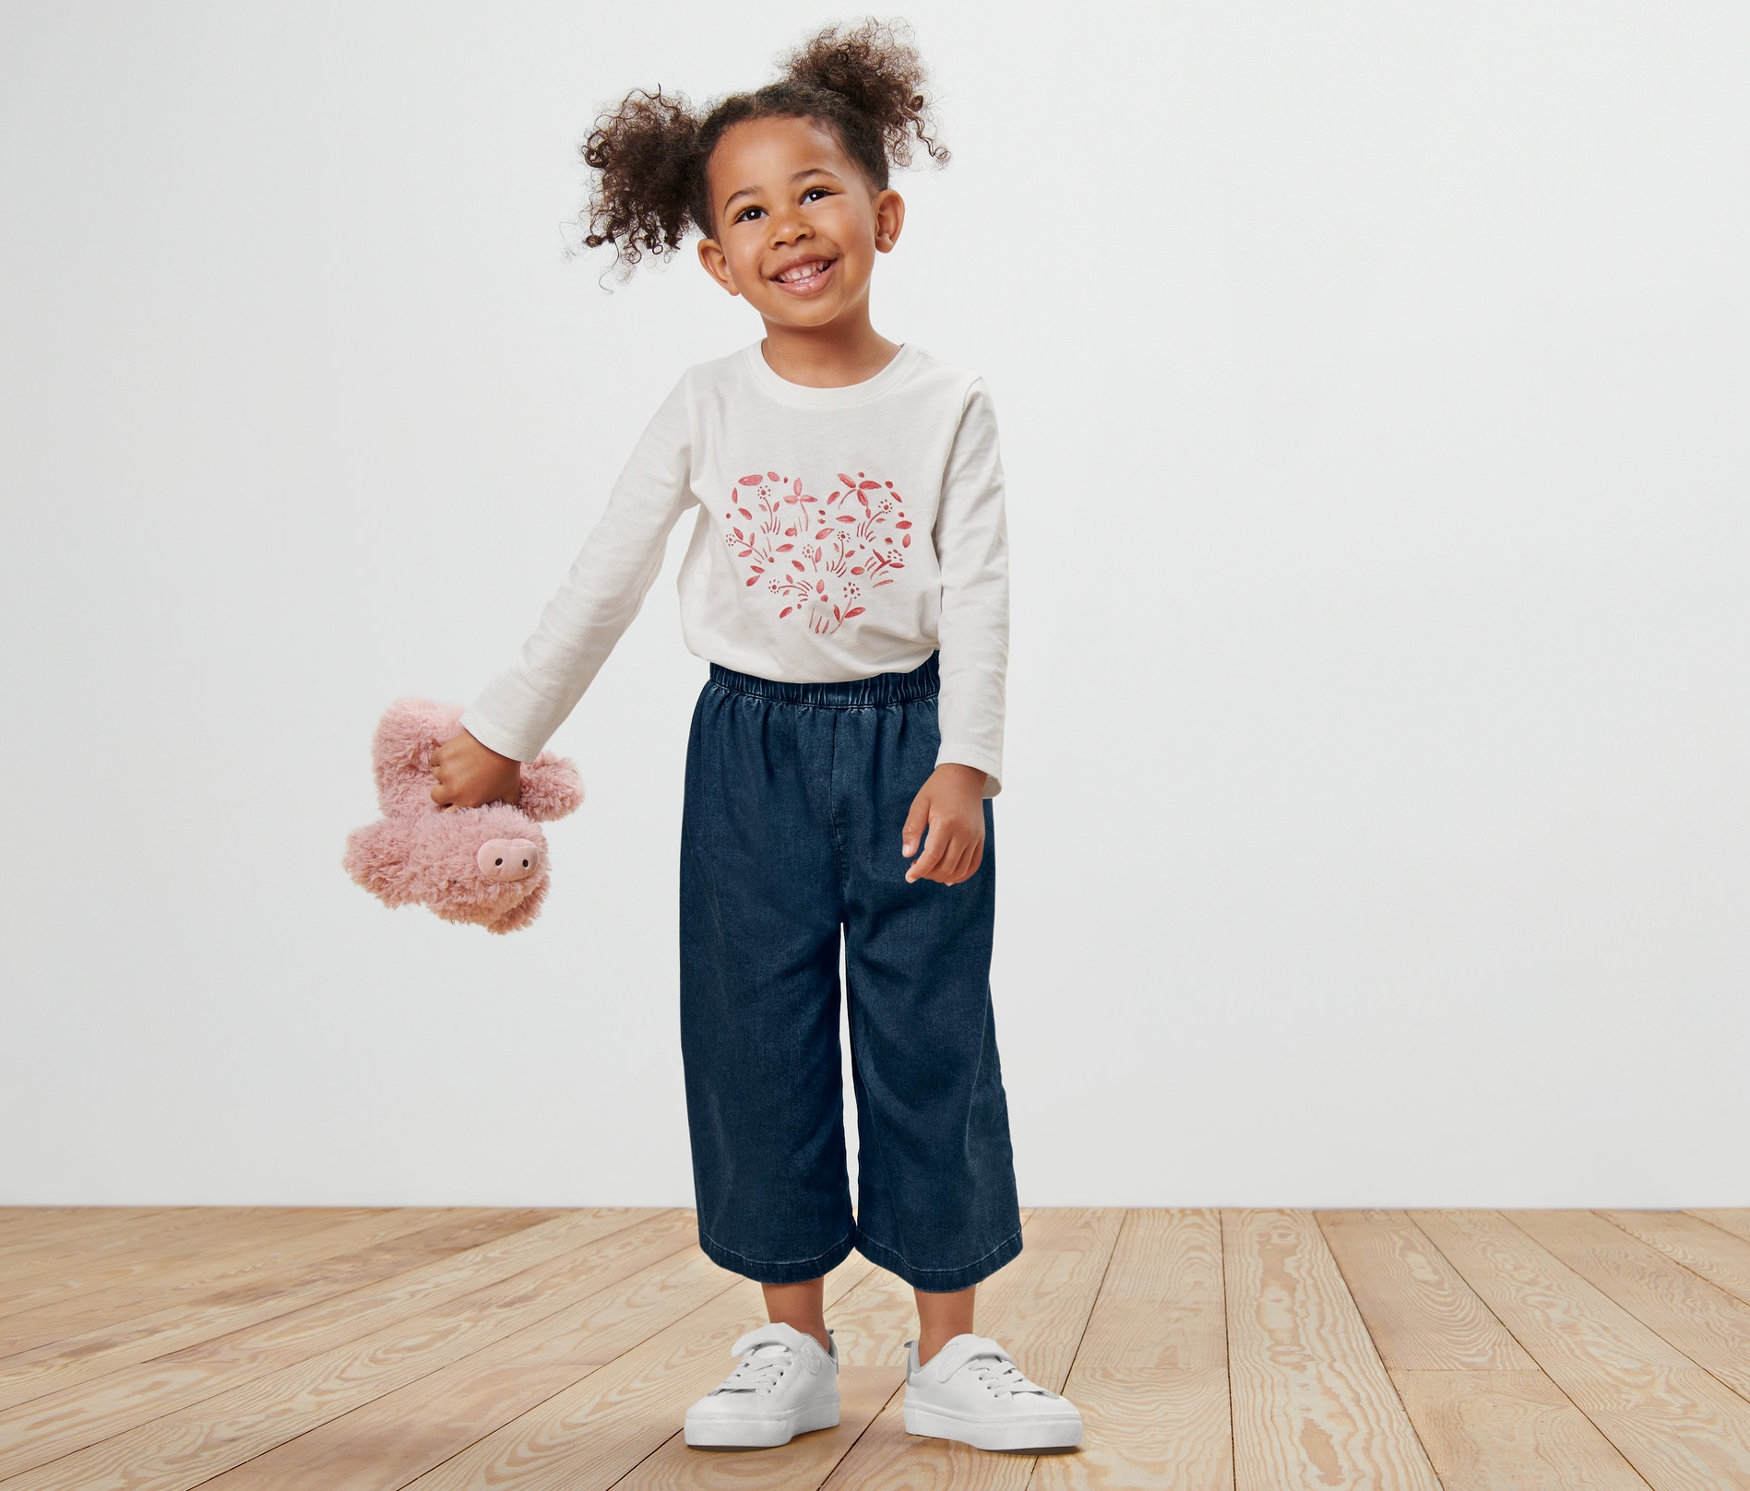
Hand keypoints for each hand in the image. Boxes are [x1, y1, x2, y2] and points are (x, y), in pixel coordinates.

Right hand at [429, 729, 522, 810]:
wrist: (501, 741)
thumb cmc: (506, 767)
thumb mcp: (510, 791)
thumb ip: (507, 804)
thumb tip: (511, 810)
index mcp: (467, 802)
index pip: (447, 812)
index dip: (450, 804)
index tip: (454, 797)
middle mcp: (453, 790)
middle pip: (436, 795)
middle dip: (443, 789)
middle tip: (455, 779)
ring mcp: (445, 772)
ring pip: (437, 774)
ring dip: (445, 770)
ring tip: (461, 763)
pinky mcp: (442, 755)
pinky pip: (435, 760)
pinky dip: (442, 757)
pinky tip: (455, 754)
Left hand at [900, 764, 986, 884]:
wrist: (965, 776)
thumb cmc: (938, 789)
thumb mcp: (919, 804)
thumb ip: (912, 829)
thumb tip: (907, 854)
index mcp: (946, 823)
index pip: (933, 856)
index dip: (919, 870)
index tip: (908, 876)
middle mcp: (964, 833)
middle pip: (946, 867)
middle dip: (928, 874)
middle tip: (916, 867)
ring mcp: (975, 838)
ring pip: (960, 871)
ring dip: (942, 876)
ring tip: (929, 869)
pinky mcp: (980, 840)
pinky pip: (973, 866)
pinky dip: (960, 875)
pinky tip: (947, 876)